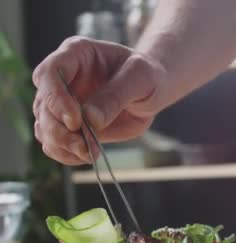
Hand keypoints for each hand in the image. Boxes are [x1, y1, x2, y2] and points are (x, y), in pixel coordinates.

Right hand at [32, 36, 167, 164]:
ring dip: (62, 145)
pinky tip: (86, 156)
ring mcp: (62, 102)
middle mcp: (61, 78)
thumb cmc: (148, 75)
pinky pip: (55, 143)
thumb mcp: (141, 78)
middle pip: (43, 106)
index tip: (75, 121)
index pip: (49, 73)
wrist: (152, 90)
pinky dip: (66, 154)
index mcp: (75, 54)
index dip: (56, 99)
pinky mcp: (69, 125)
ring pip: (44, 127)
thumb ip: (117, 95)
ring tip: (89, 154)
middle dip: (59, 131)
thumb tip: (90, 120)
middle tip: (84, 147)